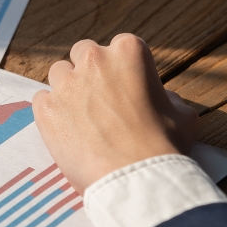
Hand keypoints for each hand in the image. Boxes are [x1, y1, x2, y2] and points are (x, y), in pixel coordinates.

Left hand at [33, 33, 198, 193]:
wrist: (134, 180)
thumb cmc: (163, 146)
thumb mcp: (183, 115)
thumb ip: (167, 97)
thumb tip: (160, 97)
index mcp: (128, 52)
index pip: (118, 47)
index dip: (122, 68)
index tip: (125, 86)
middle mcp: (93, 60)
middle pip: (83, 53)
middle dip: (90, 71)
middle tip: (101, 99)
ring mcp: (65, 83)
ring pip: (59, 74)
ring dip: (69, 89)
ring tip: (83, 117)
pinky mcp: (45, 107)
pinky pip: (42, 100)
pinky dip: (52, 112)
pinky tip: (68, 131)